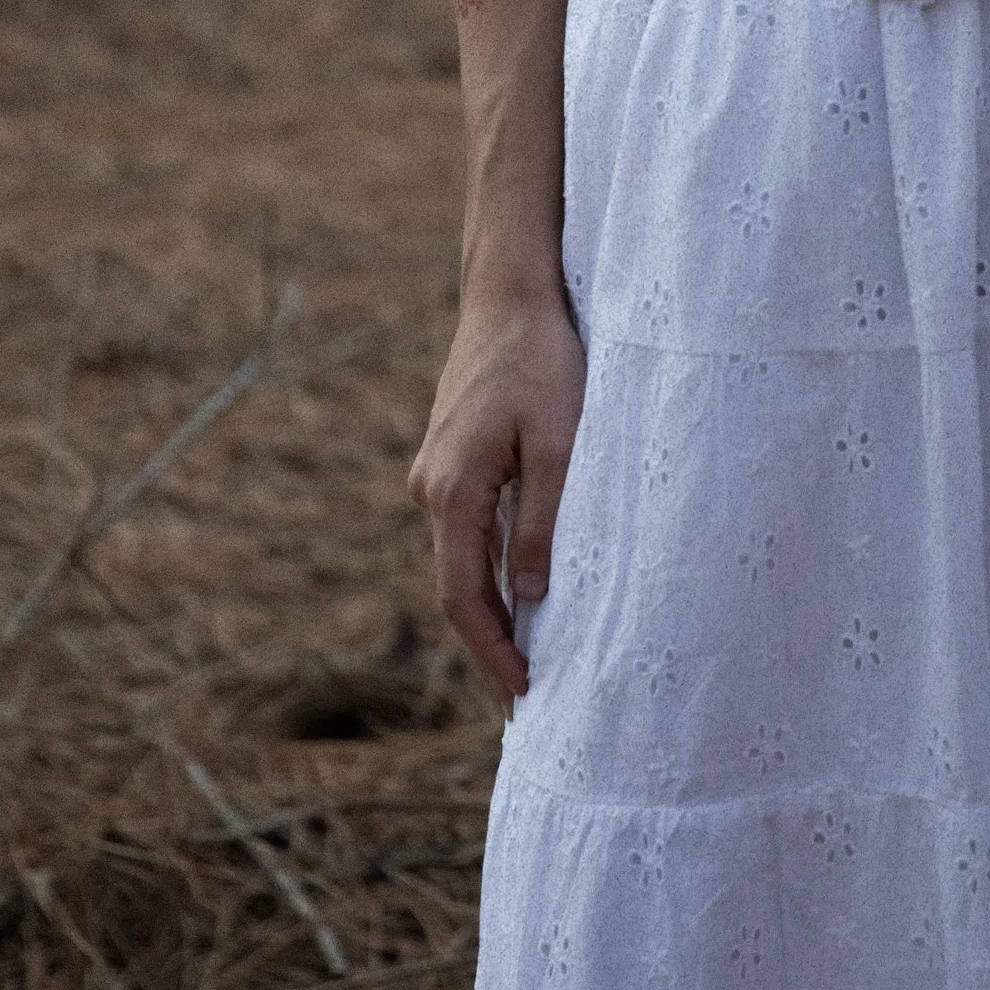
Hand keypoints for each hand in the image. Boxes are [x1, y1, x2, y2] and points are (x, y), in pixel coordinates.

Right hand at [409, 286, 587, 703]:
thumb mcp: (559, 444)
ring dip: (491, 609)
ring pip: (460, 560)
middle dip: (490, 644)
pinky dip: (489, 570)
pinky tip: (520, 591)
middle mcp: (430, 488)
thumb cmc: (542, 361)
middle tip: (528, 695)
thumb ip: (543, 522)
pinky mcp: (451, 459)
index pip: (463, 597)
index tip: (522, 695)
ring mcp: (435, 473)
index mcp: (452, 491)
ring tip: (529, 655)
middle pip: (456, 587)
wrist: (511, 294)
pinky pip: (466, 532)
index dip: (492, 652)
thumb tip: (532, 598)